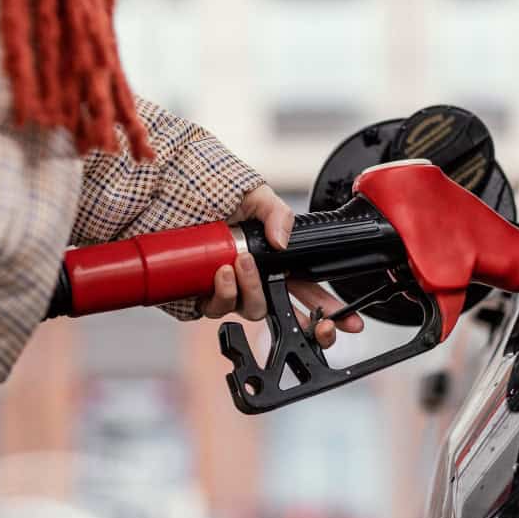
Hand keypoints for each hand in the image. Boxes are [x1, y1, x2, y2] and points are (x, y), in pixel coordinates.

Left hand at [195, 185, 363, 347]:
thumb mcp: (255, 195)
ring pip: (253, 309)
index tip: (348, 321)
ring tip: (241, 262)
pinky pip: (218, 309)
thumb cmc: (213, 197)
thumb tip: (283, 242)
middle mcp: (255, 280)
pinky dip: (223, 293)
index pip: (308, 289)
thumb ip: (277, 213)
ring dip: (252, 288)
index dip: (329, 308)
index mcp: (275, 261)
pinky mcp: (204, 297)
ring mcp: (231, 291)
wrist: (170, 198)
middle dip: (304, 322)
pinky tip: (221, 273)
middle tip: (303, 309)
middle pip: (286, 311)